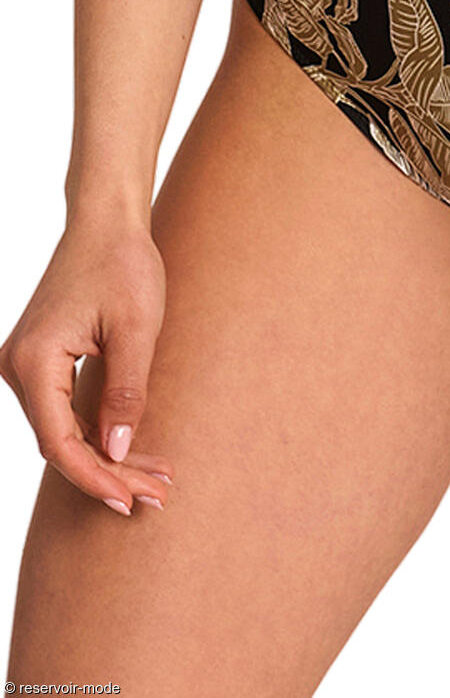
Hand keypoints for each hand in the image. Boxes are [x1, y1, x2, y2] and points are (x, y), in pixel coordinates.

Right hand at [0, 202, 173, 514]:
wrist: (107, 222)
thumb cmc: (124, 265)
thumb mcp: (137, 330)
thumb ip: (125, 392)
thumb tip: (115, 450)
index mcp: (35, 360)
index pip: (59, 442)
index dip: (96, 477)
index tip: (132, 500)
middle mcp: (18, 367)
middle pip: (61, 442)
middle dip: (109, 472)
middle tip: (158, 494)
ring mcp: (26, 364)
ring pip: (63, 430)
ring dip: (107, 455)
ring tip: (155, 477)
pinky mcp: (42, 360)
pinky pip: (64, 410)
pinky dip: (97, 430)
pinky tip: (131, 449)